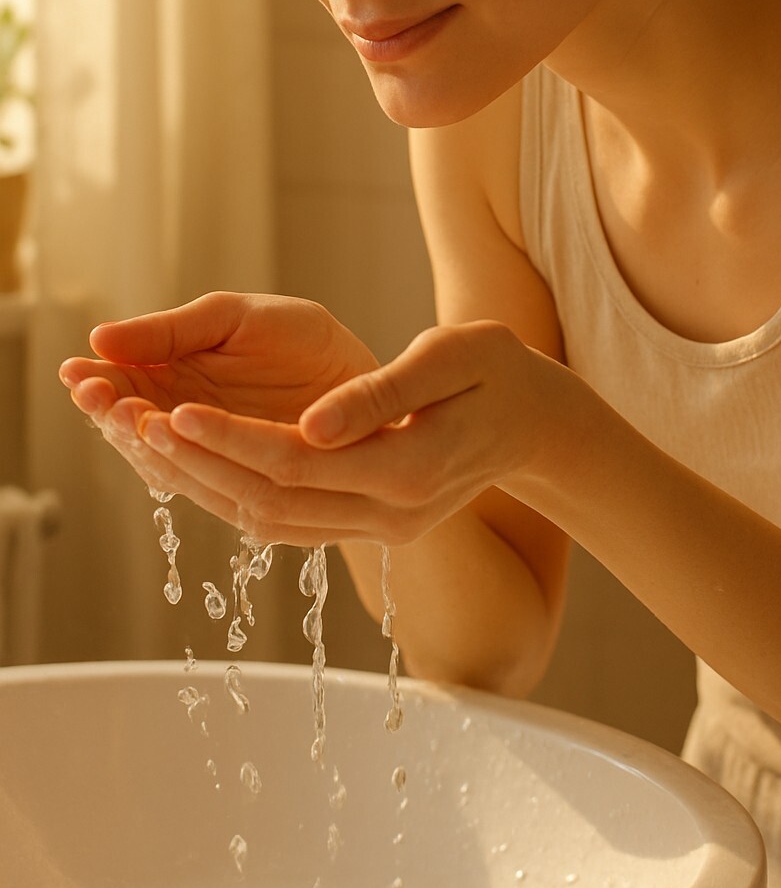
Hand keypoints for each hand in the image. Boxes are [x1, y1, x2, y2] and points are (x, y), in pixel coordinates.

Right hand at [59, 291, 378, 504]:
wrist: (369, 380)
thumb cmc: (302, 340)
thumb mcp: (233, 318)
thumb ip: (171, 331)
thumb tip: (98, 338)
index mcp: (174, 378)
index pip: (120, 386)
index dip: (97, 381)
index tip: (78, 371)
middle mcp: (184, 424)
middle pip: (131, 428)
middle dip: (110, 412)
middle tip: (98, 395)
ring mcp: (213, 458)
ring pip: (162, 459)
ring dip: (141, 441)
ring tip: (130, 415)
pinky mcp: (244, 488)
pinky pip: (206, 484)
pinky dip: (185, 465)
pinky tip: (167, 440)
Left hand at [62, 315, 574, 546]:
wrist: (536, 420)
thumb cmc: (497, 371)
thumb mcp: (451, 358)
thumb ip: (381, 393)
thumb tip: (311, 422)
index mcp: (409, 471)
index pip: (294, 465)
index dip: (228, 440)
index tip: (174, 407)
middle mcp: (390, 516)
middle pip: (269, 502)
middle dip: (197, 465)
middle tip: (136, 423)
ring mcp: (381, 529)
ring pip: (271, 521)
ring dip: (206, 484)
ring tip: (149, 441)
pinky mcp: (372, 525)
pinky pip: (289, 521)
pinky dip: (237, 495)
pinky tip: (201, 463)